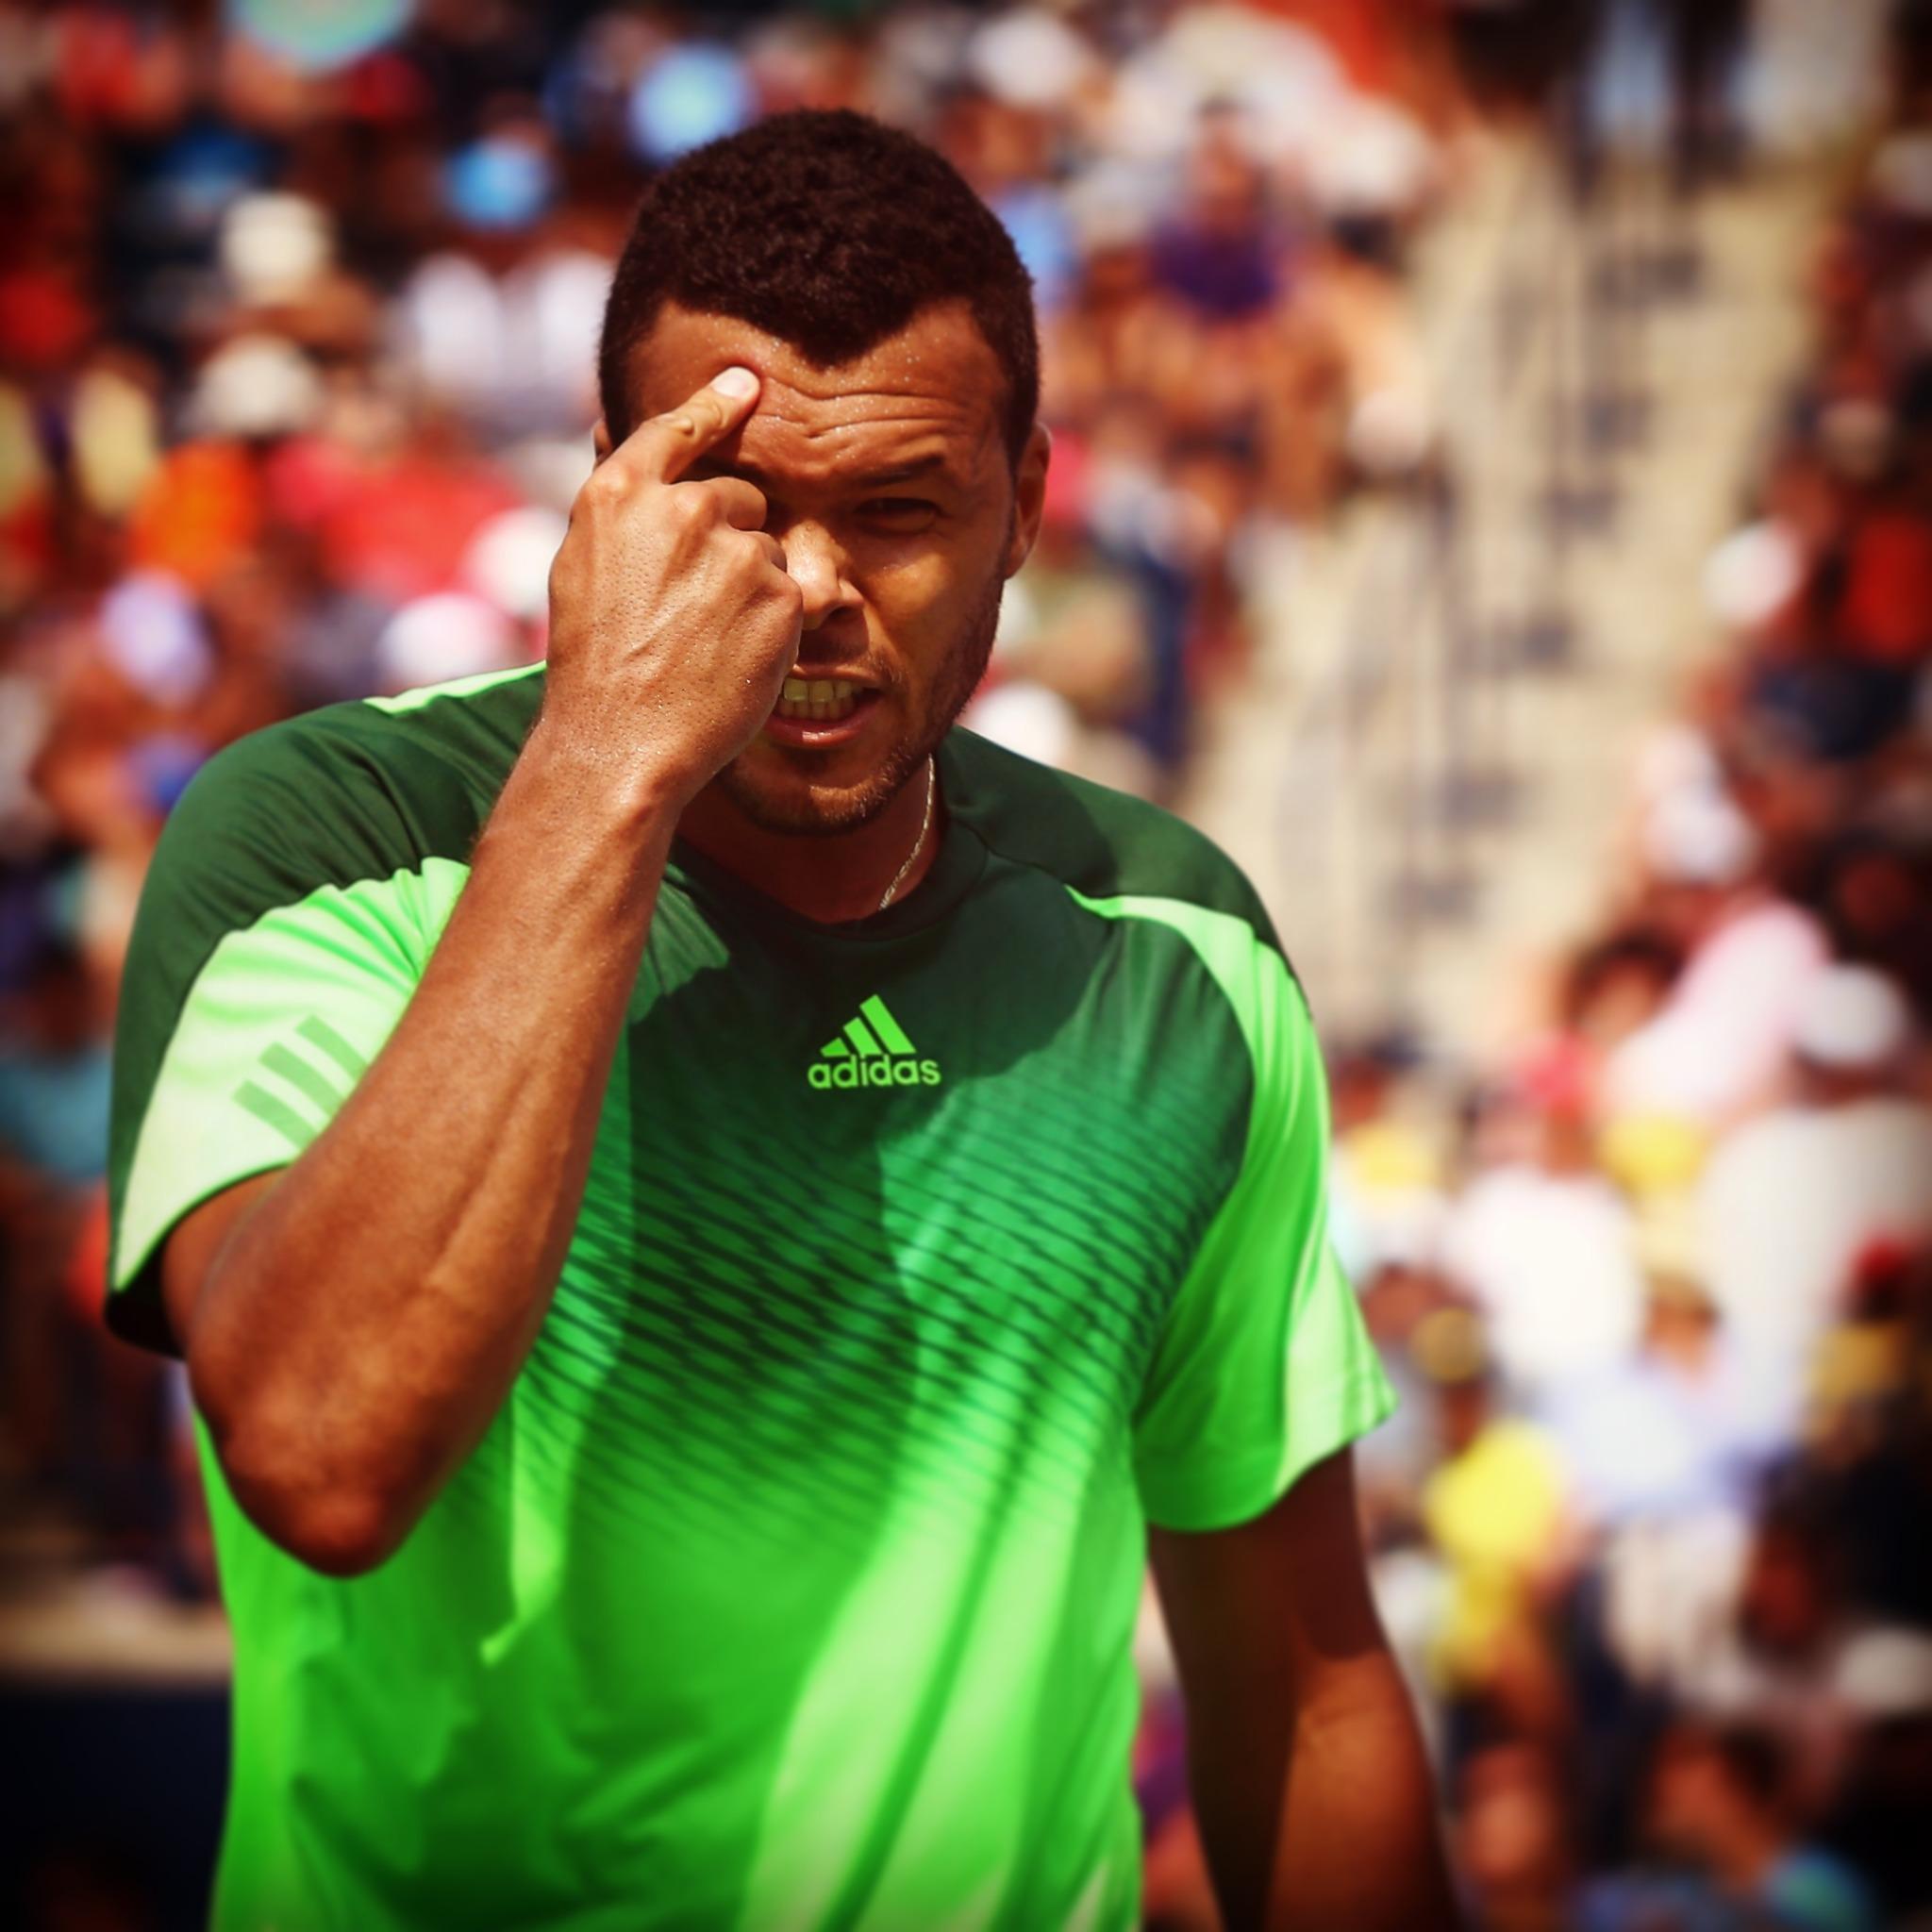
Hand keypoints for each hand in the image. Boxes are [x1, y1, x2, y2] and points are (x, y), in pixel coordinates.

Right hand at [543, 367, 801, 807]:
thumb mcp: (581, 567)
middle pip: (738, 496)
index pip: (678, 427)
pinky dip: (773, 622)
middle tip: (692, 606)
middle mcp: (681, 507)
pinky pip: (791, 592)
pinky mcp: (779, 591)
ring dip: (751, 585)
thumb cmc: (594, 664)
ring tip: (705, 639)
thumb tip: (630, 448)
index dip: (716, 404)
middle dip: (730, 538)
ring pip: (769, 548)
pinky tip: (733, 657)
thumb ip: (621, 508)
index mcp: (619, 494)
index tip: (747, 384)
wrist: (622, 738)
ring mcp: (736, 548)